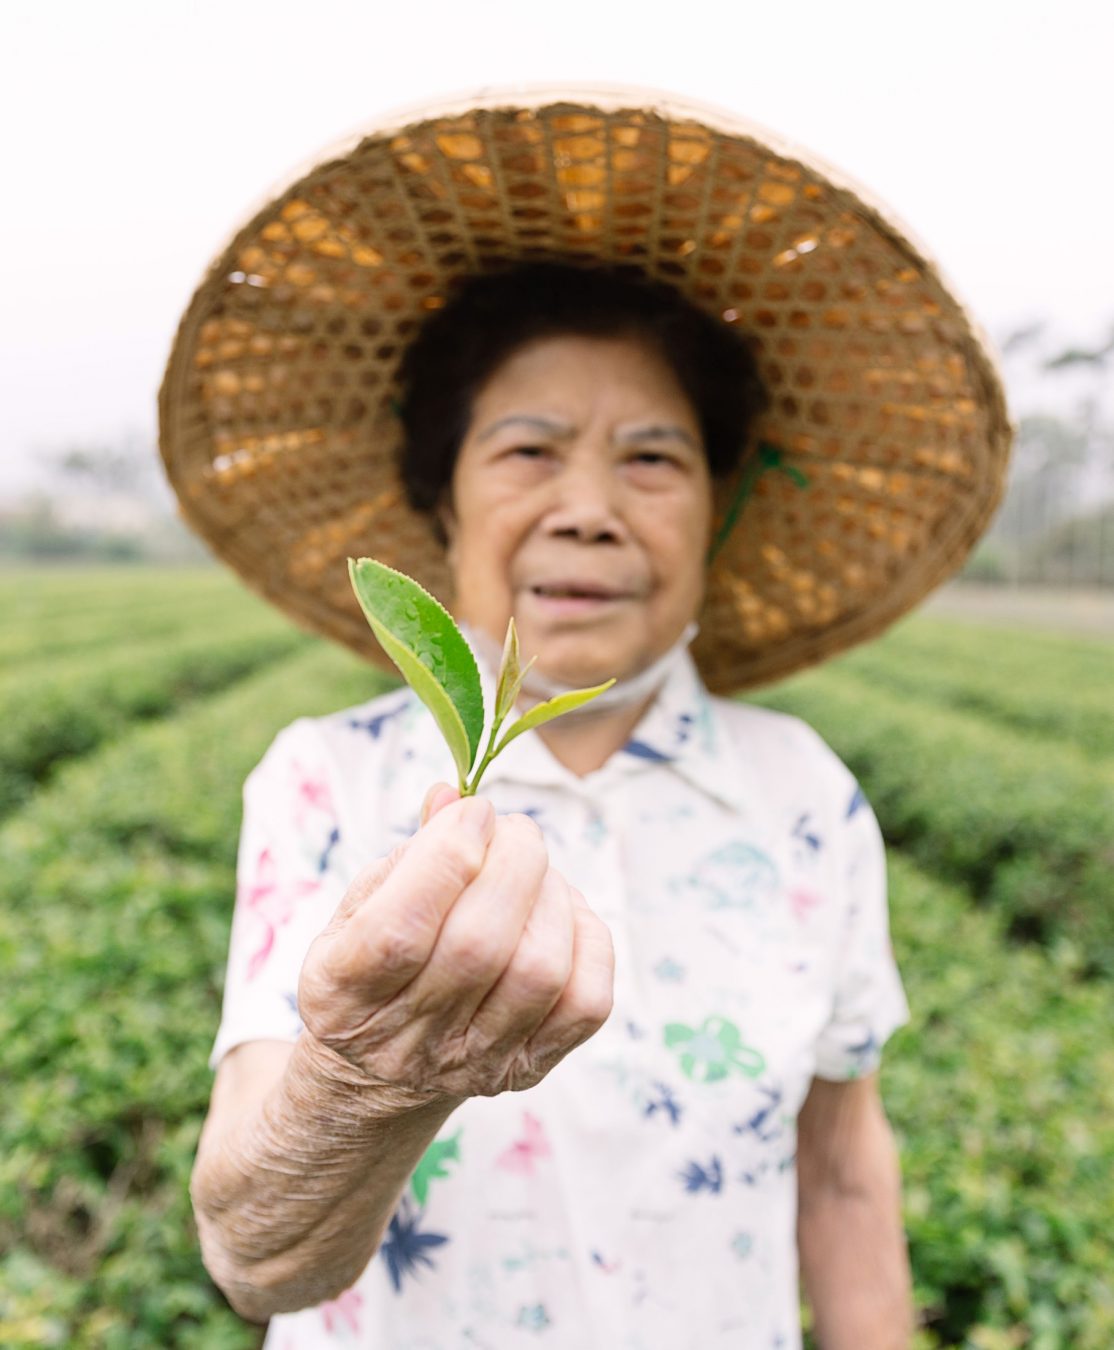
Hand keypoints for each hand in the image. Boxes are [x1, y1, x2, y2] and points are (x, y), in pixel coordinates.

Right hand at [298, 784, 614, 1100]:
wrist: (379, 1068)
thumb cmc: (374, 964)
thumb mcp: (362, 906)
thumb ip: (409, 854)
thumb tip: (455, 797)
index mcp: (341, 994)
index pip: (400, 928)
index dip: (447, 855)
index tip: (472, 811)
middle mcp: (405, 1041)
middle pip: (479, 946)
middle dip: (512, 862)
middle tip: (512, 830)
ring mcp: (472, 1063)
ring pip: (539, 971)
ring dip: (550, 896)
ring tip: (533, 871)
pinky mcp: (528, 1071)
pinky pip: (587, 1002)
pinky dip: (586, 937)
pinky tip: (558, 913)